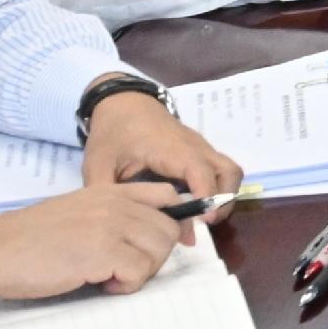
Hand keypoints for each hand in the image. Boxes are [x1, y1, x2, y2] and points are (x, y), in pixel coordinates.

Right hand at [0, 183, 189, 301]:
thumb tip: (137, 237)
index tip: (157, 244)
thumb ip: (108, 215)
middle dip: (155, 256)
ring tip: (111, 277)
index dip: (172, 221)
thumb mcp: (76, 211)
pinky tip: (102, 284)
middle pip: (169, 229)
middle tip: (126, 270)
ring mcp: (111, 226)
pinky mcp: (102, 252)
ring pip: (159, 250)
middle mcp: (116, 204)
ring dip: (141, 272)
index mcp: (110, 192)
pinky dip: (126, 285)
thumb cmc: (28, 238)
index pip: (166, 195)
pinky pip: (139, 272)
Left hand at [79, 88, 239, 215]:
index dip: (207, 197)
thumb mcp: (98, 165)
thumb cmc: (112, 132)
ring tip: (202, 218)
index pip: (201, 172)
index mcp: (171, 149)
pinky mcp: (198, 151)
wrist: (123, 103)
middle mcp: (194, 147)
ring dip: (223, 195)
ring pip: (229, 171)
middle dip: (223, 201)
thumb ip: (106, 194)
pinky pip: (218, 170)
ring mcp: (199, 148)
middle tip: (203, 224)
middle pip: (229, 172)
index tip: (202, 222)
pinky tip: (194, 206)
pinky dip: (216, 189)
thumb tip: (114, 225)